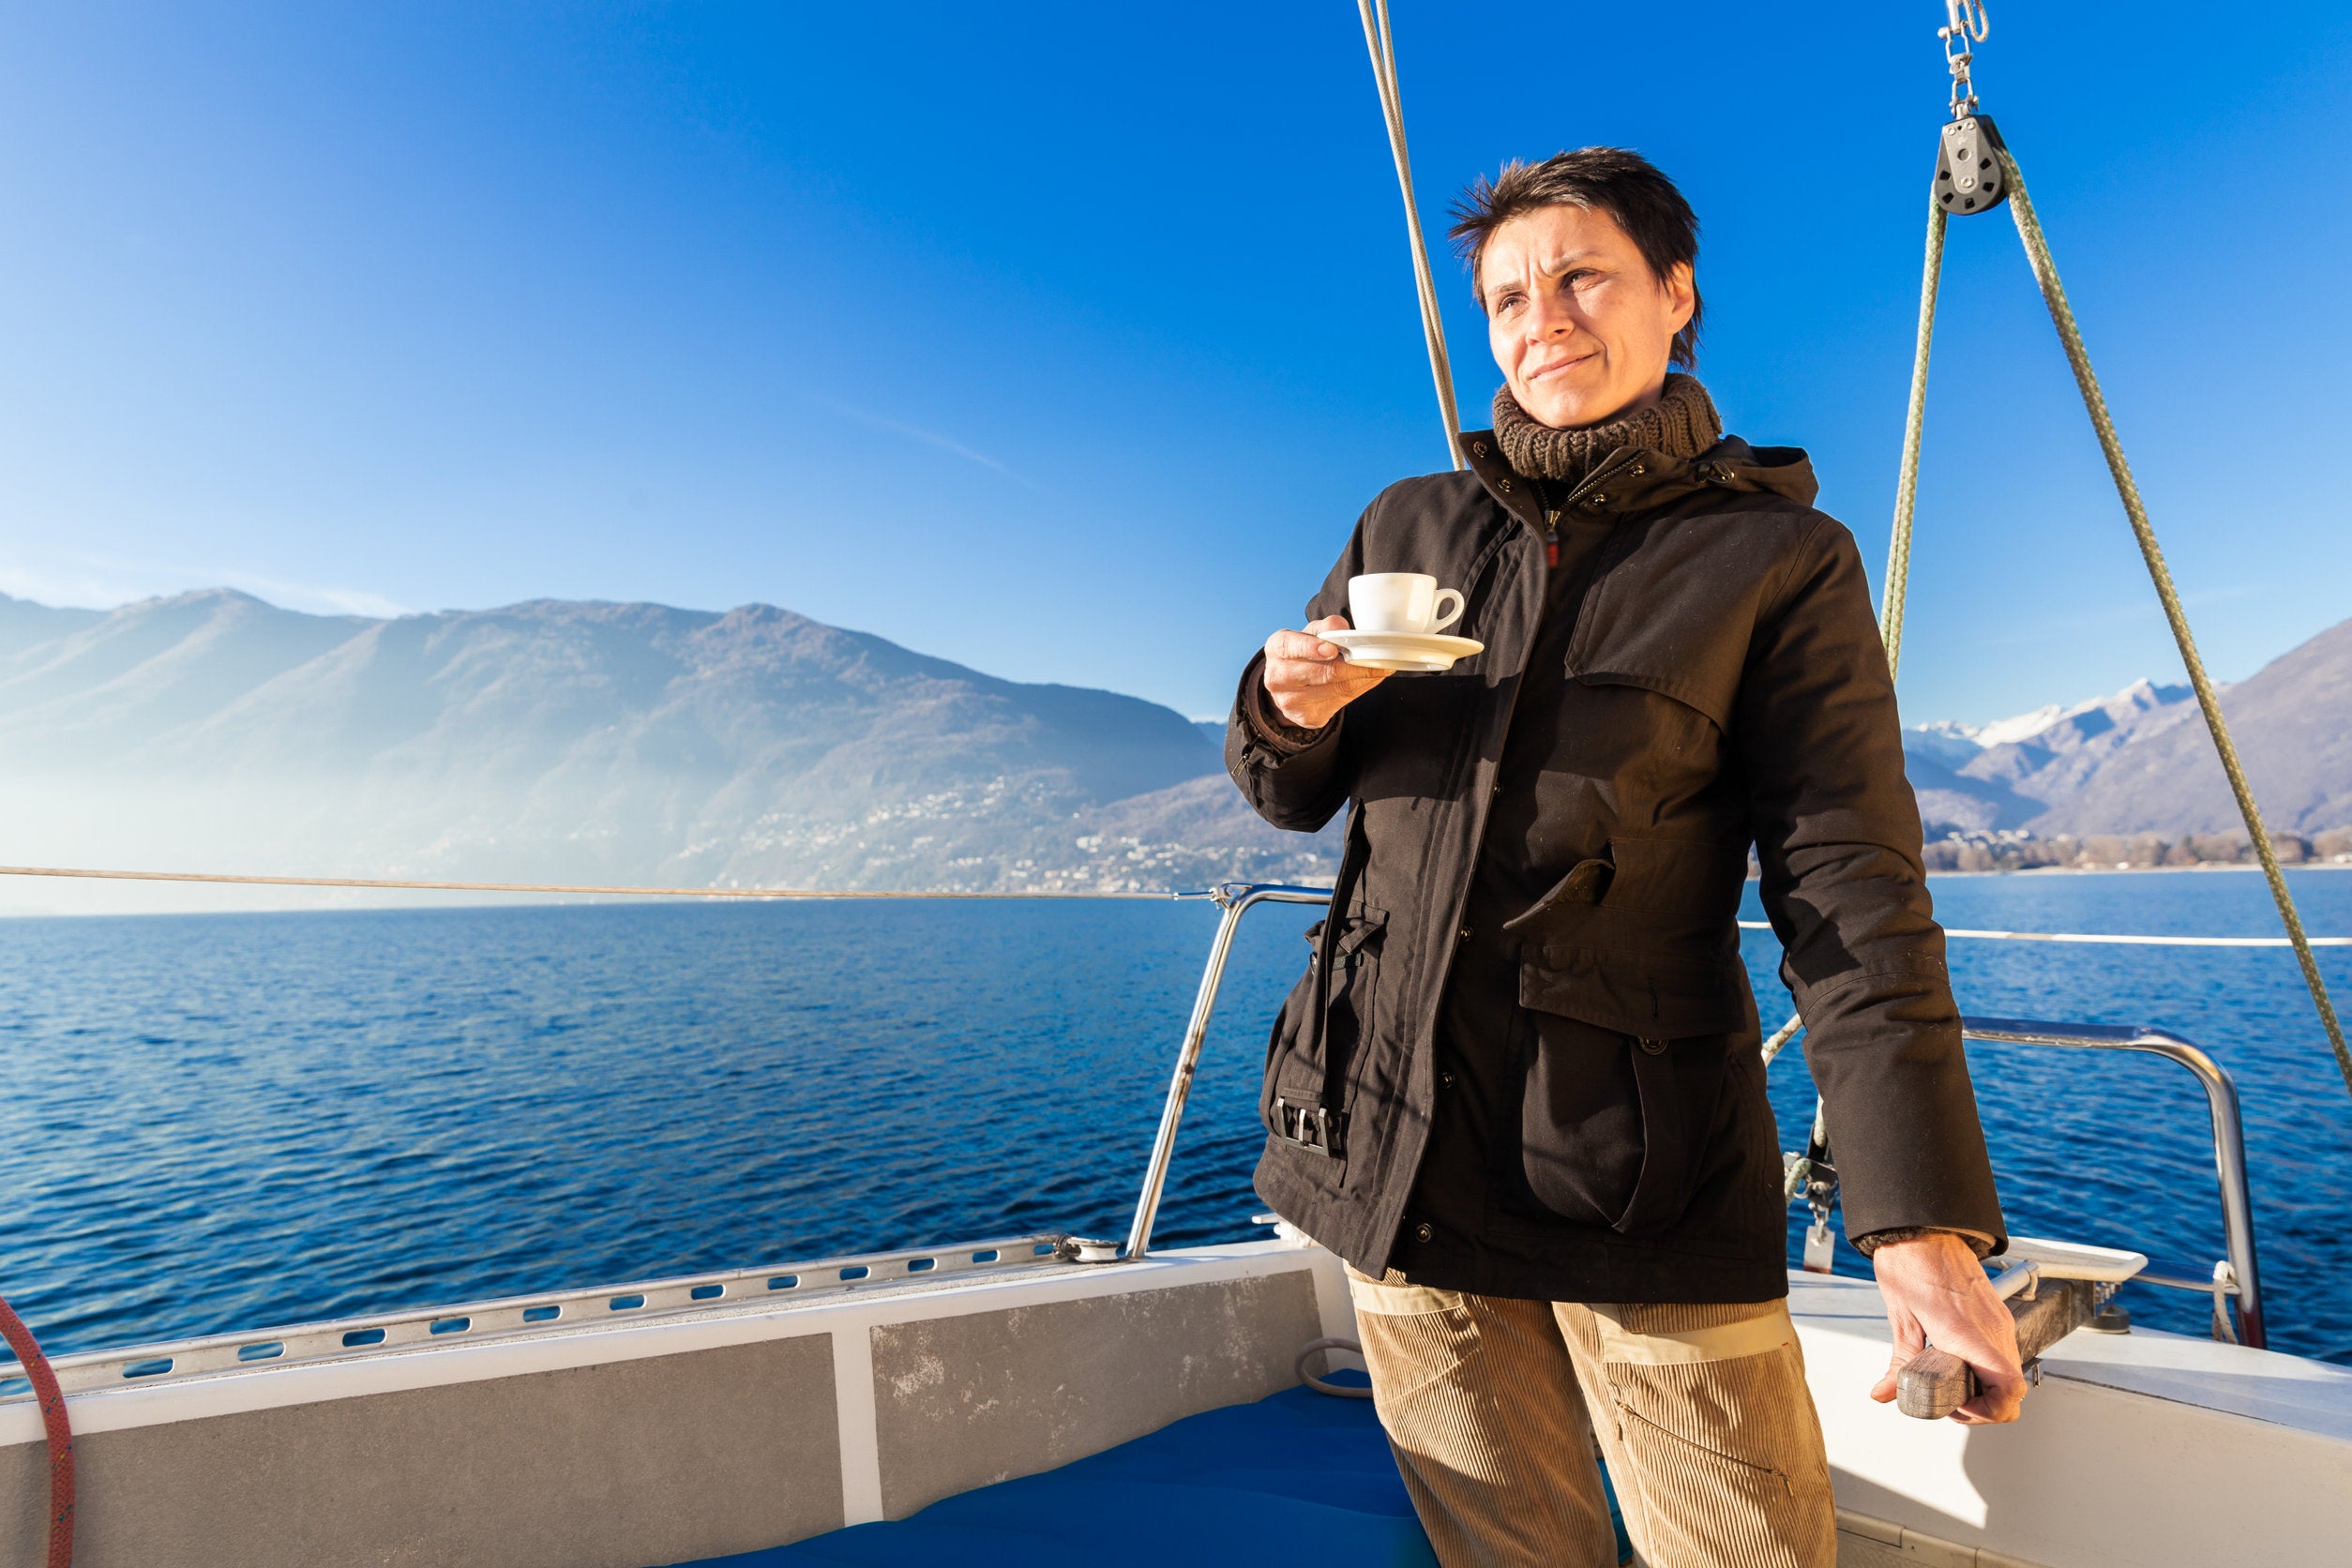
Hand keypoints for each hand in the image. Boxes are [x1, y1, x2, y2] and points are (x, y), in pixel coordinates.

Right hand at [1262, 615, 1390, 730]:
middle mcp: (1277, 677)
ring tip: (1381, 668)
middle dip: (1354, 665)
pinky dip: (1360, 690)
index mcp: (1277, 649)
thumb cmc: (1305, 652)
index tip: (1333, 649)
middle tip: (1377, 658)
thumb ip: (1326, 627)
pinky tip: (1369, 680)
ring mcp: (1290, 701)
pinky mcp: (1305, 717)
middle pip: (1322, 672)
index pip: (1291, 646)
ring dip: (1363, 678)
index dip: (1313, 648)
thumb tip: (1342, 630)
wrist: (1291, 685)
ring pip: (1336, 689)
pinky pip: (1340, 703)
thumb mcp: (1311, 633)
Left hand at [1868, 1231, 2027, 1423]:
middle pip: (2012, 1389)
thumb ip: (1898, 1363)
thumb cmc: (1911, 1264)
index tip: (1959, 1408)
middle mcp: (1993, 1330)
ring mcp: (1999, 1320)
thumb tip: (1884, 1393)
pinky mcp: (1997, 1313)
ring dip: (1988, 1387)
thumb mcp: (1900, 1318)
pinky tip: (1960, 1361)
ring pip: (2010, 1371)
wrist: (1923, 1228)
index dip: (1989, 1412)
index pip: (2008, 1390)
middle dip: (1985, 1405)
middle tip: (1953, 1402)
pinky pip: (2003, 1351)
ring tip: (1954, 1383)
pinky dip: (1988, 1367)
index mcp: (1968, 1335)